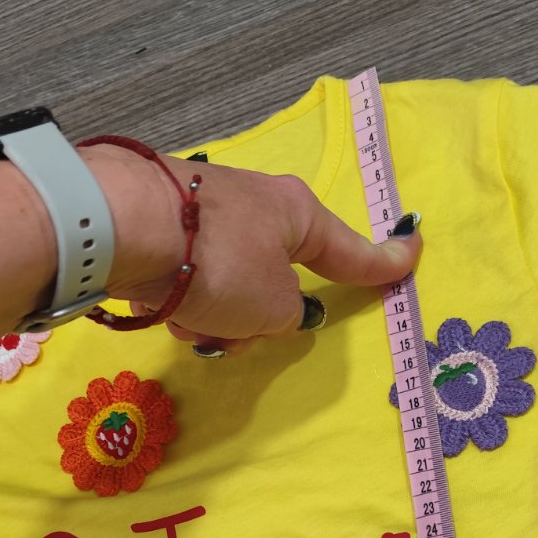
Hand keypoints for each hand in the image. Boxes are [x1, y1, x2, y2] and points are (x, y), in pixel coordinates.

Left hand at [81, 147, 421, 356]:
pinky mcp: (163, 227)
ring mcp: (206, 214)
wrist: (125, 226)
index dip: (382, 262)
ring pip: (228, 289)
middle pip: (274, 281)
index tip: (411, 253)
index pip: (350, 249)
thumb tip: (275, 308)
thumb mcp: (273, 306)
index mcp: (296, 214)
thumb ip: (287, 315)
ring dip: (212, 317)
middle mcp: (255, 206)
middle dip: (253, 318)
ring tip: (189, 321)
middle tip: (235, 331)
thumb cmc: (218, 263)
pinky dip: (179, 302)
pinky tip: (157, 304)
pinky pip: (189, 282)